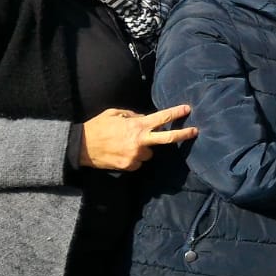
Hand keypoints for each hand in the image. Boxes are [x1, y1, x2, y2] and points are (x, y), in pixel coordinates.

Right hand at [79, 105, 195, 170]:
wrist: (81, 147)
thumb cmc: (98, 126)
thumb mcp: (115, 113)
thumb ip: (133, 115)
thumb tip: (145, 119)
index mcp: (136, 125)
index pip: (161, 118)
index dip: (175, 113)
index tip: (187, 109)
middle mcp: (139, 141)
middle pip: (167, 139)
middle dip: (183, 134)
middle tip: (195, 131)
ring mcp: (135, 155)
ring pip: (149, 152)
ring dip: (143, 148)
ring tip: (127, 144)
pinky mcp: (129, 166)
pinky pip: (138, 161)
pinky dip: (134, 158)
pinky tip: (122, 153)